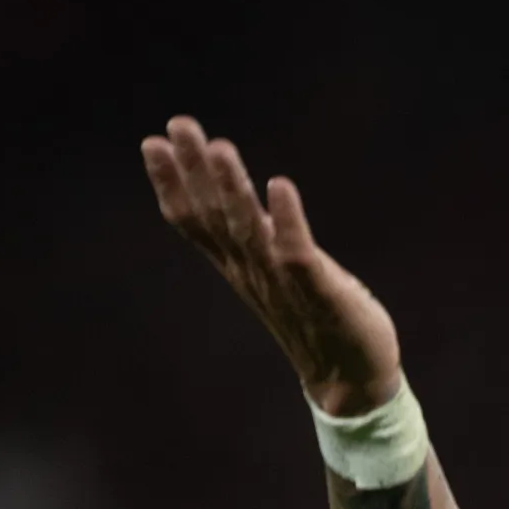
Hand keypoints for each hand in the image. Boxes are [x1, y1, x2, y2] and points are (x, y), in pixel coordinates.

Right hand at [141, 116, 401, 416]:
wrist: (354, 383)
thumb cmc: (318, 320)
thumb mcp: (279, 272)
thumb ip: (259, 237)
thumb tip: (242, 197)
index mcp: (241, 266)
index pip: (197, 222)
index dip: (173, 183)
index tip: (154, 142)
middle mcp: (254, 273)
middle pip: (216, 217)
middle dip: (195, 171)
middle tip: (179, 125)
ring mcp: (284, 285)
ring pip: (249, 231)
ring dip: (233, 188)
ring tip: (219, 147)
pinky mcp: (321, 295)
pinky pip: (298, 256)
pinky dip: (288, 221)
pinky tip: (280, 185)